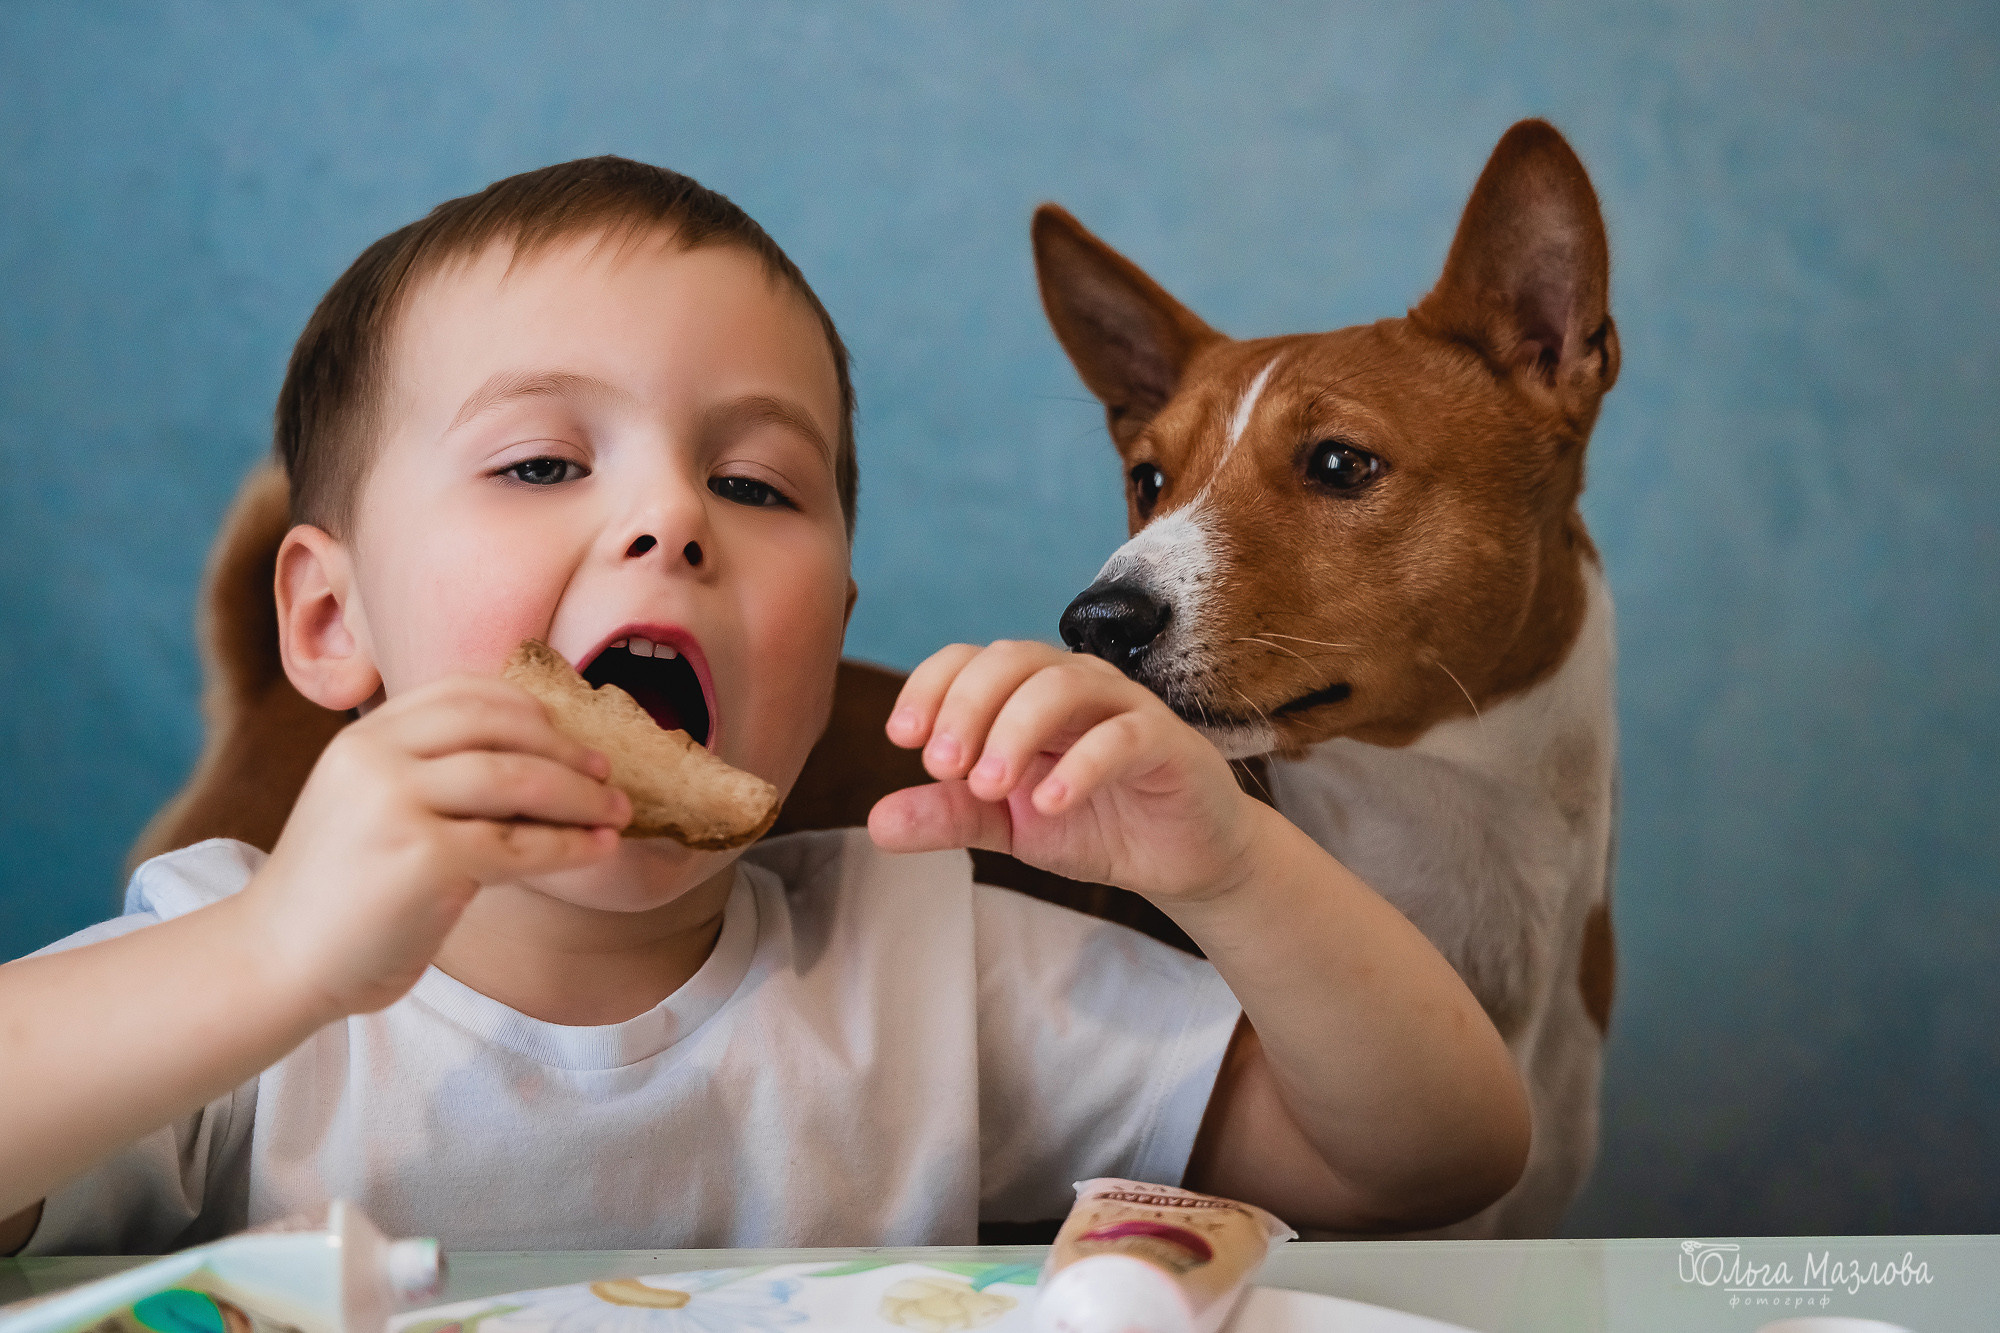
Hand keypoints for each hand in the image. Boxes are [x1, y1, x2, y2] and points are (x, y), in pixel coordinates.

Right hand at [239, 676, 629, 1020]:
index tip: (569, 730)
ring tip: (617, 812)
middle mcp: (376, 758)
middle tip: (608, 773)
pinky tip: (597, 849)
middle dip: (566, 749)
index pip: (462, 693)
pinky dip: (569, 845)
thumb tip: (542, 769)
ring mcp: (397, 804)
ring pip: (518, 779)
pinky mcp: (423, 858)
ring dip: (581, 796)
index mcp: (365, 737)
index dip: (528, 708)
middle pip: (499, 728)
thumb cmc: (339, 892)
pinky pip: (519, 843)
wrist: (277, 960)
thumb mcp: (372, 808)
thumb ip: (433, 778)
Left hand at [867, 641, 1254, 902]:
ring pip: (1064, 684)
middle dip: (967, 706)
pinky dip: (1081, 765)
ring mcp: (1124, 708)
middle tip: (942, 766)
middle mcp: (1074, 686)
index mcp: (1027, 694)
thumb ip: (950, 815)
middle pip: (1012, 659)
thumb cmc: (1093, 823)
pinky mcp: (1167, 744)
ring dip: (1015, 729)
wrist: (1179, 858)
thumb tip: (877, 821)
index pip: (970, 660)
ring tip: (988, 785)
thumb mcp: (1009, 825)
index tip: (901, 739)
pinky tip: (1050, 803)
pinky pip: (1123, 735)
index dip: (931, 687)